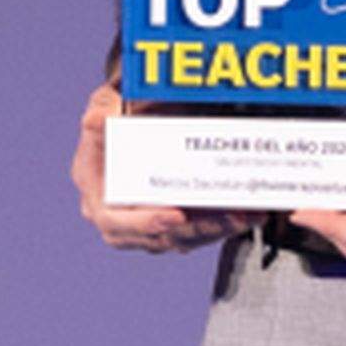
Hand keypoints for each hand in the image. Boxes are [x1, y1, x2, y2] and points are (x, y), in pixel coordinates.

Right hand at [73, 83, 258, 252]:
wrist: (137, 116)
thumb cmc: (116, 115)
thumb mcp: (103, 106)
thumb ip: (100, 112)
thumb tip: (99, 119)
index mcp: (97, 194)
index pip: (113, 221)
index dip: (144, 223)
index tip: (176, 216)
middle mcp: (119, 216)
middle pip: (157, 237)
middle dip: (197, 229)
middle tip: (228, 217)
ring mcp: (147, 223)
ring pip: (183, 239)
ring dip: (216, 230)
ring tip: (246, 215)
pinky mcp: (174, 223)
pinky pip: (198, 233)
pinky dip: (223, 225)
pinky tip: (248, 213)